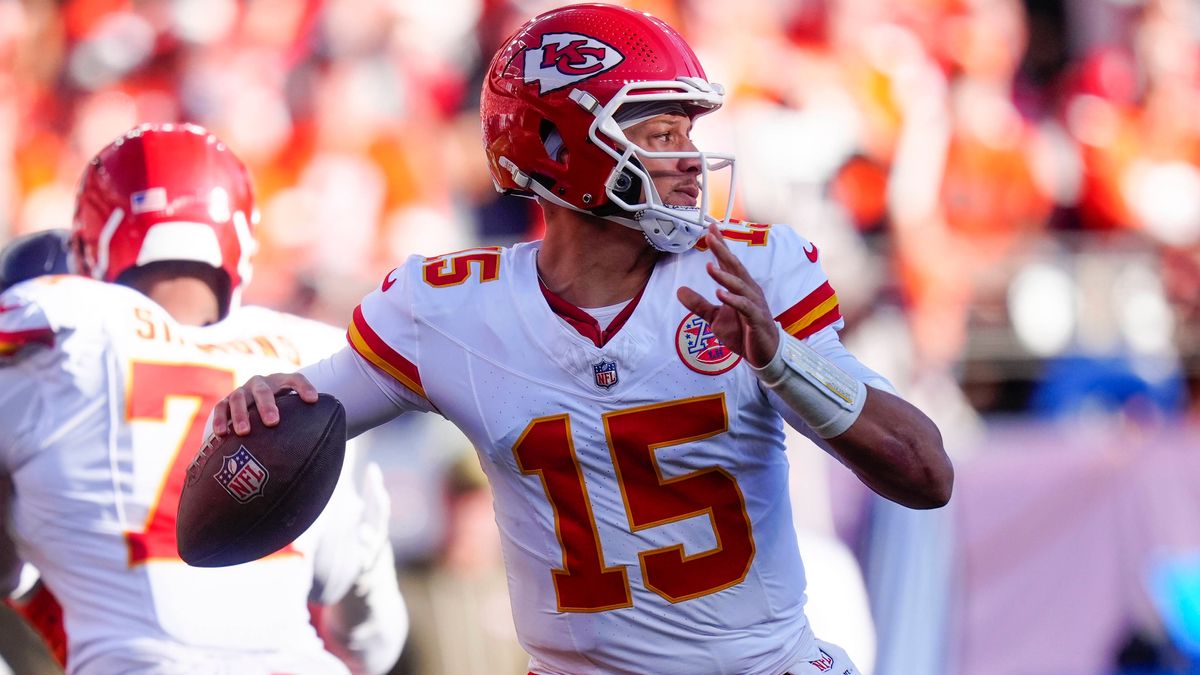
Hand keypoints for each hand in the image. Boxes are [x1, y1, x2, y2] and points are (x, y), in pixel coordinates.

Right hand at [211, 372, 318, 435]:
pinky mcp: (225, 402)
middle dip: (267, 405)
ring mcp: (241, 392)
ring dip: (240, 414)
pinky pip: (220, 408)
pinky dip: (219, 420)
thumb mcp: (293, 409)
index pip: (295, 379)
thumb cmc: (281, 410)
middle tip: (273, 422)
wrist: (253, 402)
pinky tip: (221, 434)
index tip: (313, 400)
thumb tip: (324, 442)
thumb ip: (306, 418)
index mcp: (280, 382)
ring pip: (238, 398)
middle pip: (263, 390)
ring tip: (244, 432)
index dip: (304, 387)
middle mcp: (259, 383)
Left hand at [677, 223, 779, 367]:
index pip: (729, 263)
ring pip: (740, 286)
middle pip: (735, 267)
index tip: (710, 229)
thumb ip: (699, 304)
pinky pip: (745, 307)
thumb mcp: (715, 318)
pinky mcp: (757, 319)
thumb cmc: (743, 332)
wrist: (764, 354)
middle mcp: (749, 291)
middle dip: (723, 252)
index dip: (721, 246)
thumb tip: (679, 290)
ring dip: (725, 276)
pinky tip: (721, 294)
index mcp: (741, 287)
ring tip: (709, 267)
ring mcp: (754, 304)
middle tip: (711, 237)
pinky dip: (734, 300)